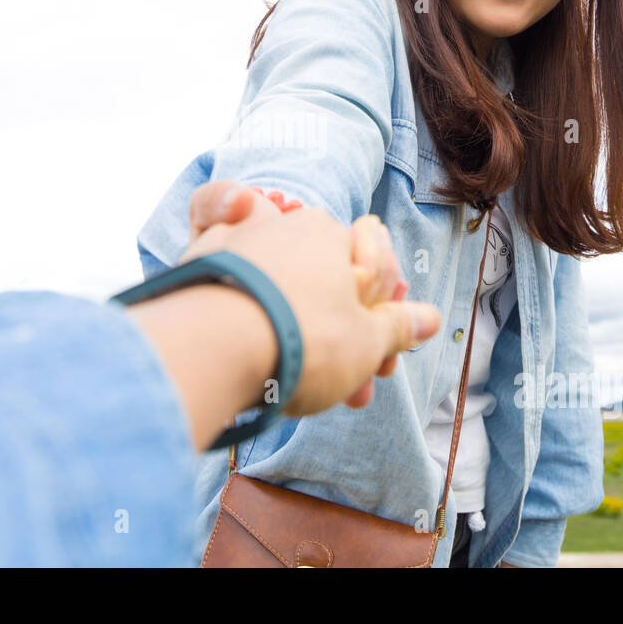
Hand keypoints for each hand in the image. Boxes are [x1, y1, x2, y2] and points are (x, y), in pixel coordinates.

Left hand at [180, 183, 439, 415]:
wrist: (209, 348)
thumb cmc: (301, 339)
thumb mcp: (367, 341)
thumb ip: (399, 326)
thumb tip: (429, 317)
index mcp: (326, 231)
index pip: (366, 269)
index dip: (380, 320)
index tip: (381, 364)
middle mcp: (278, 227)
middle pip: (319, 286)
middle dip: (338, 339)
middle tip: (351, 390)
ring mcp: (231, 247)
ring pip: (278, 298)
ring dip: (297, 343)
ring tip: (303, 396)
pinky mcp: (193, 275)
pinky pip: (236, 302)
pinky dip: (249, 331)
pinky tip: (255, 370)